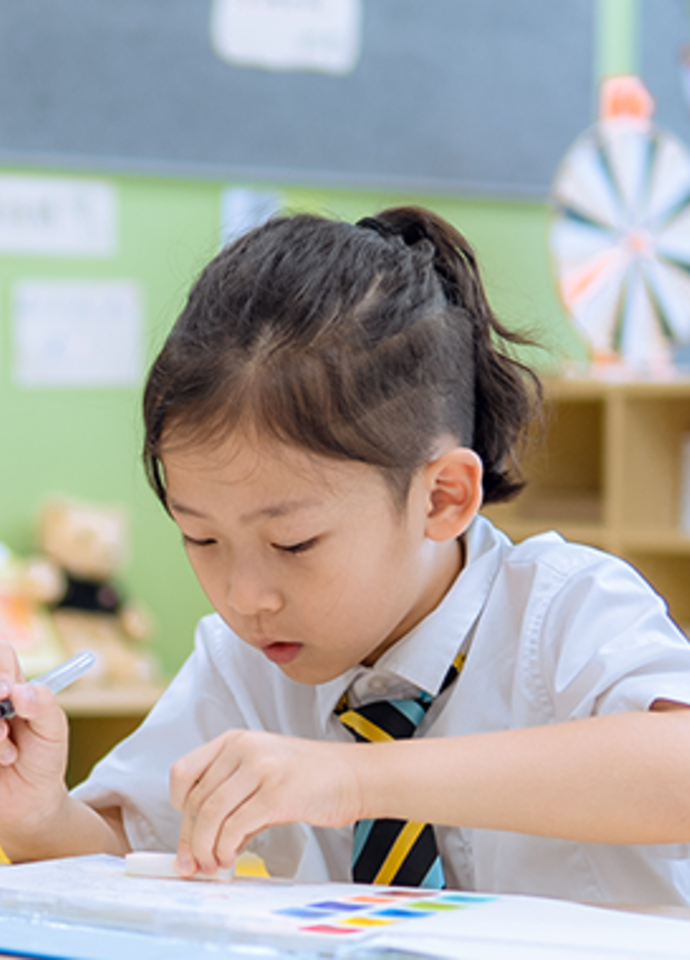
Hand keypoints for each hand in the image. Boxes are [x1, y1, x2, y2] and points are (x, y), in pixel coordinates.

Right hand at [0, 643, 70, 857]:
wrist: (29, 803)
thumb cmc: (43, 759)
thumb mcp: (54, 730)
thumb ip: (44, 705)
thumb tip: (22, 691)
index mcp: (11, 687)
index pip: (1, 654)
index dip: (0, 668)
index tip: (9, 690)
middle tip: (5, 728)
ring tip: (9, 753)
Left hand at [170, 730, 362, 876]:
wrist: (355, 776)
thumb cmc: (311, 778)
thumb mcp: (264, 776)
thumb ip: (232, 800)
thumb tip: (202, 844)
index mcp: (235, 740)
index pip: (184, 772)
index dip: (177, 808)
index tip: (186, 833)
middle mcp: (243, 748)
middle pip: (196, 800)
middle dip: (190, 840)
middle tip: (193, 864)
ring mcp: (261, 768)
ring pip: (210, 815)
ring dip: (205, 849)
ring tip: (213, 865)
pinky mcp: (276, 793)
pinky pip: (234, 827)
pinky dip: (225, 850)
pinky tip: (232, 859)